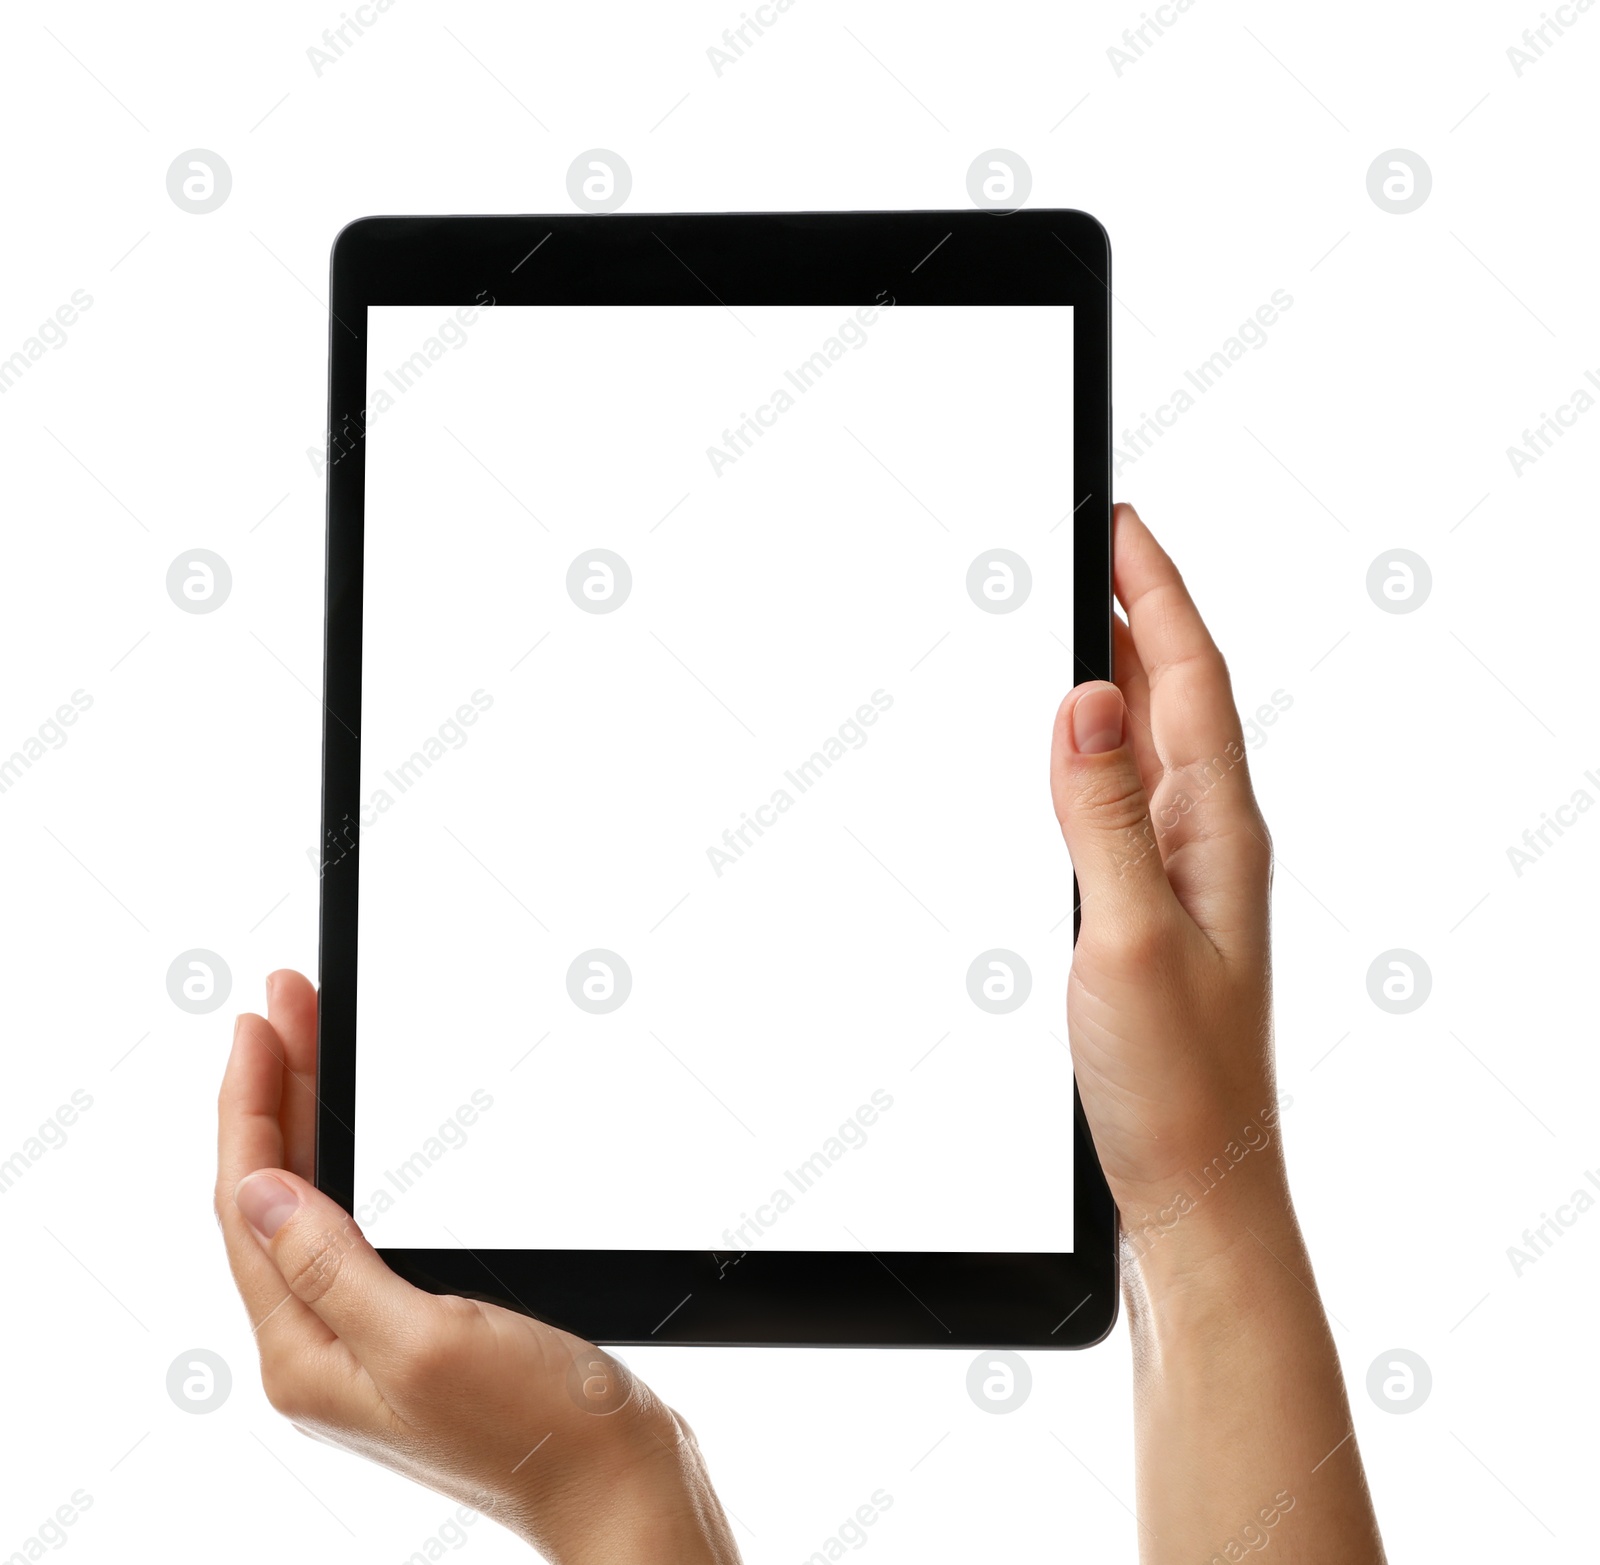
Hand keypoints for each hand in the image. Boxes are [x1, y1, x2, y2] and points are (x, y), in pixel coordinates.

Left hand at [215, 970, 739, 1564]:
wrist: (619, 1482)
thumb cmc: (539, 1428)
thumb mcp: (426, 1342)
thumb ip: (330, 1269)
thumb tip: (257, 1190)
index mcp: (307, 1356)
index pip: (247, 1205)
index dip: (249, 1104)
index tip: (261, 1021)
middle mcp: (322, 1349)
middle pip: (272, 1195)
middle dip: (275, 1089)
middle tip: (286, 999)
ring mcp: (365, 1340)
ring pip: (310, 1204)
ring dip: (305, 1116)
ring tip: (308, 1039)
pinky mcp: (412, 1329)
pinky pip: (351, 1227)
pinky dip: (344, 1161)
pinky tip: (349, 1133)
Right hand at [1050, 502, 1282, 1244]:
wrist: (1196, 1183)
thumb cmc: (1176, 1081)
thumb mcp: (1125, 933)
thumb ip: (1103, 813)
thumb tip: (1089, 697)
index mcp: (1218, 830)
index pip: (1190, 677)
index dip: (1154, 591)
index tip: (1119, 523)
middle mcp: (1209, 840)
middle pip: (1179, 693)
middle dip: (1139, 608)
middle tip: (1096, 544)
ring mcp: (1183, 875)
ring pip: (1152, 743)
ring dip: (1123, 670)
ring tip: (1087, 614)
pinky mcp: (1151, 910)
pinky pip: (1127, 798)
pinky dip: (1099, 747)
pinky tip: (1078, 749)